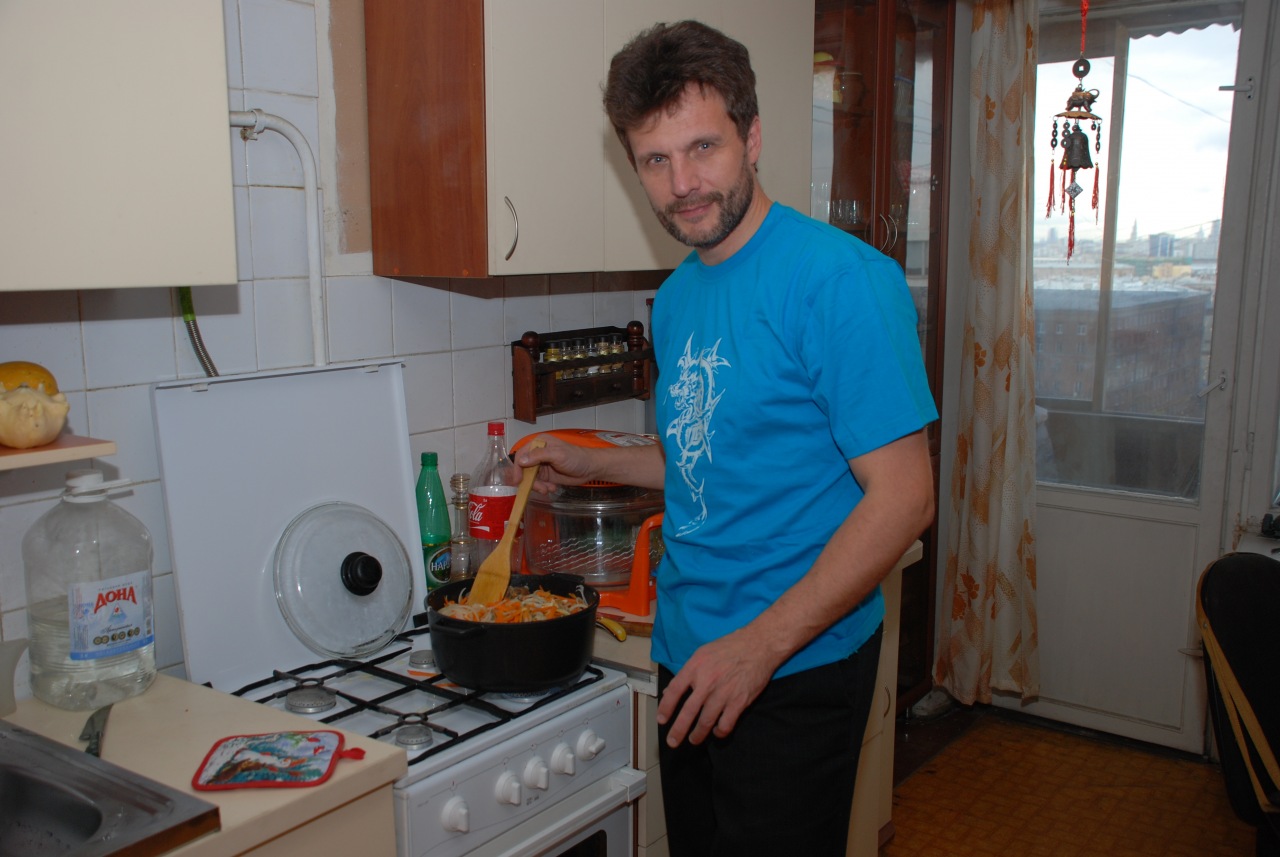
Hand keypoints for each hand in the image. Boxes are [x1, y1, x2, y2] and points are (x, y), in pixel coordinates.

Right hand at [512, 434, 594, 493]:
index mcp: (539, 443)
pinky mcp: (546, 475)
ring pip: (530, 478)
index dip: (517, 468)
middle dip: (529, 480)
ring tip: (548, 489)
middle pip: (523, 468)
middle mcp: (537, 454)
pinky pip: (537, 483)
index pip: (521, 455)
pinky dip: (542, 488)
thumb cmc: (576, 458)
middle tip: (539, 488)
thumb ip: (539, 456)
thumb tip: (521, 461)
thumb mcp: (557, 455)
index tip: (518, 480)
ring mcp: (541, 465)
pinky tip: (552, 488)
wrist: (590, 469)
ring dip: (537, 486)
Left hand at [656, 629, 780, 745]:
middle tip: (672, 741)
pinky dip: (720, 732)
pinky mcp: (739, 701)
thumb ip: (689, 671)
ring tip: (694, 740)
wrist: (758, 646)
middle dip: (678, 730)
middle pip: (688, 712)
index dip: (666, 707)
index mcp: (695, 667)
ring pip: (706, 722)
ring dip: (698, 735)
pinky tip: (717, 730)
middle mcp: (707, 682)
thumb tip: (673, 689)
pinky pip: (726, 724)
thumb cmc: (729, 647)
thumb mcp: (703, 653)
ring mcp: (723, 693)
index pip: (674, 690)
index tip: (662, 719)